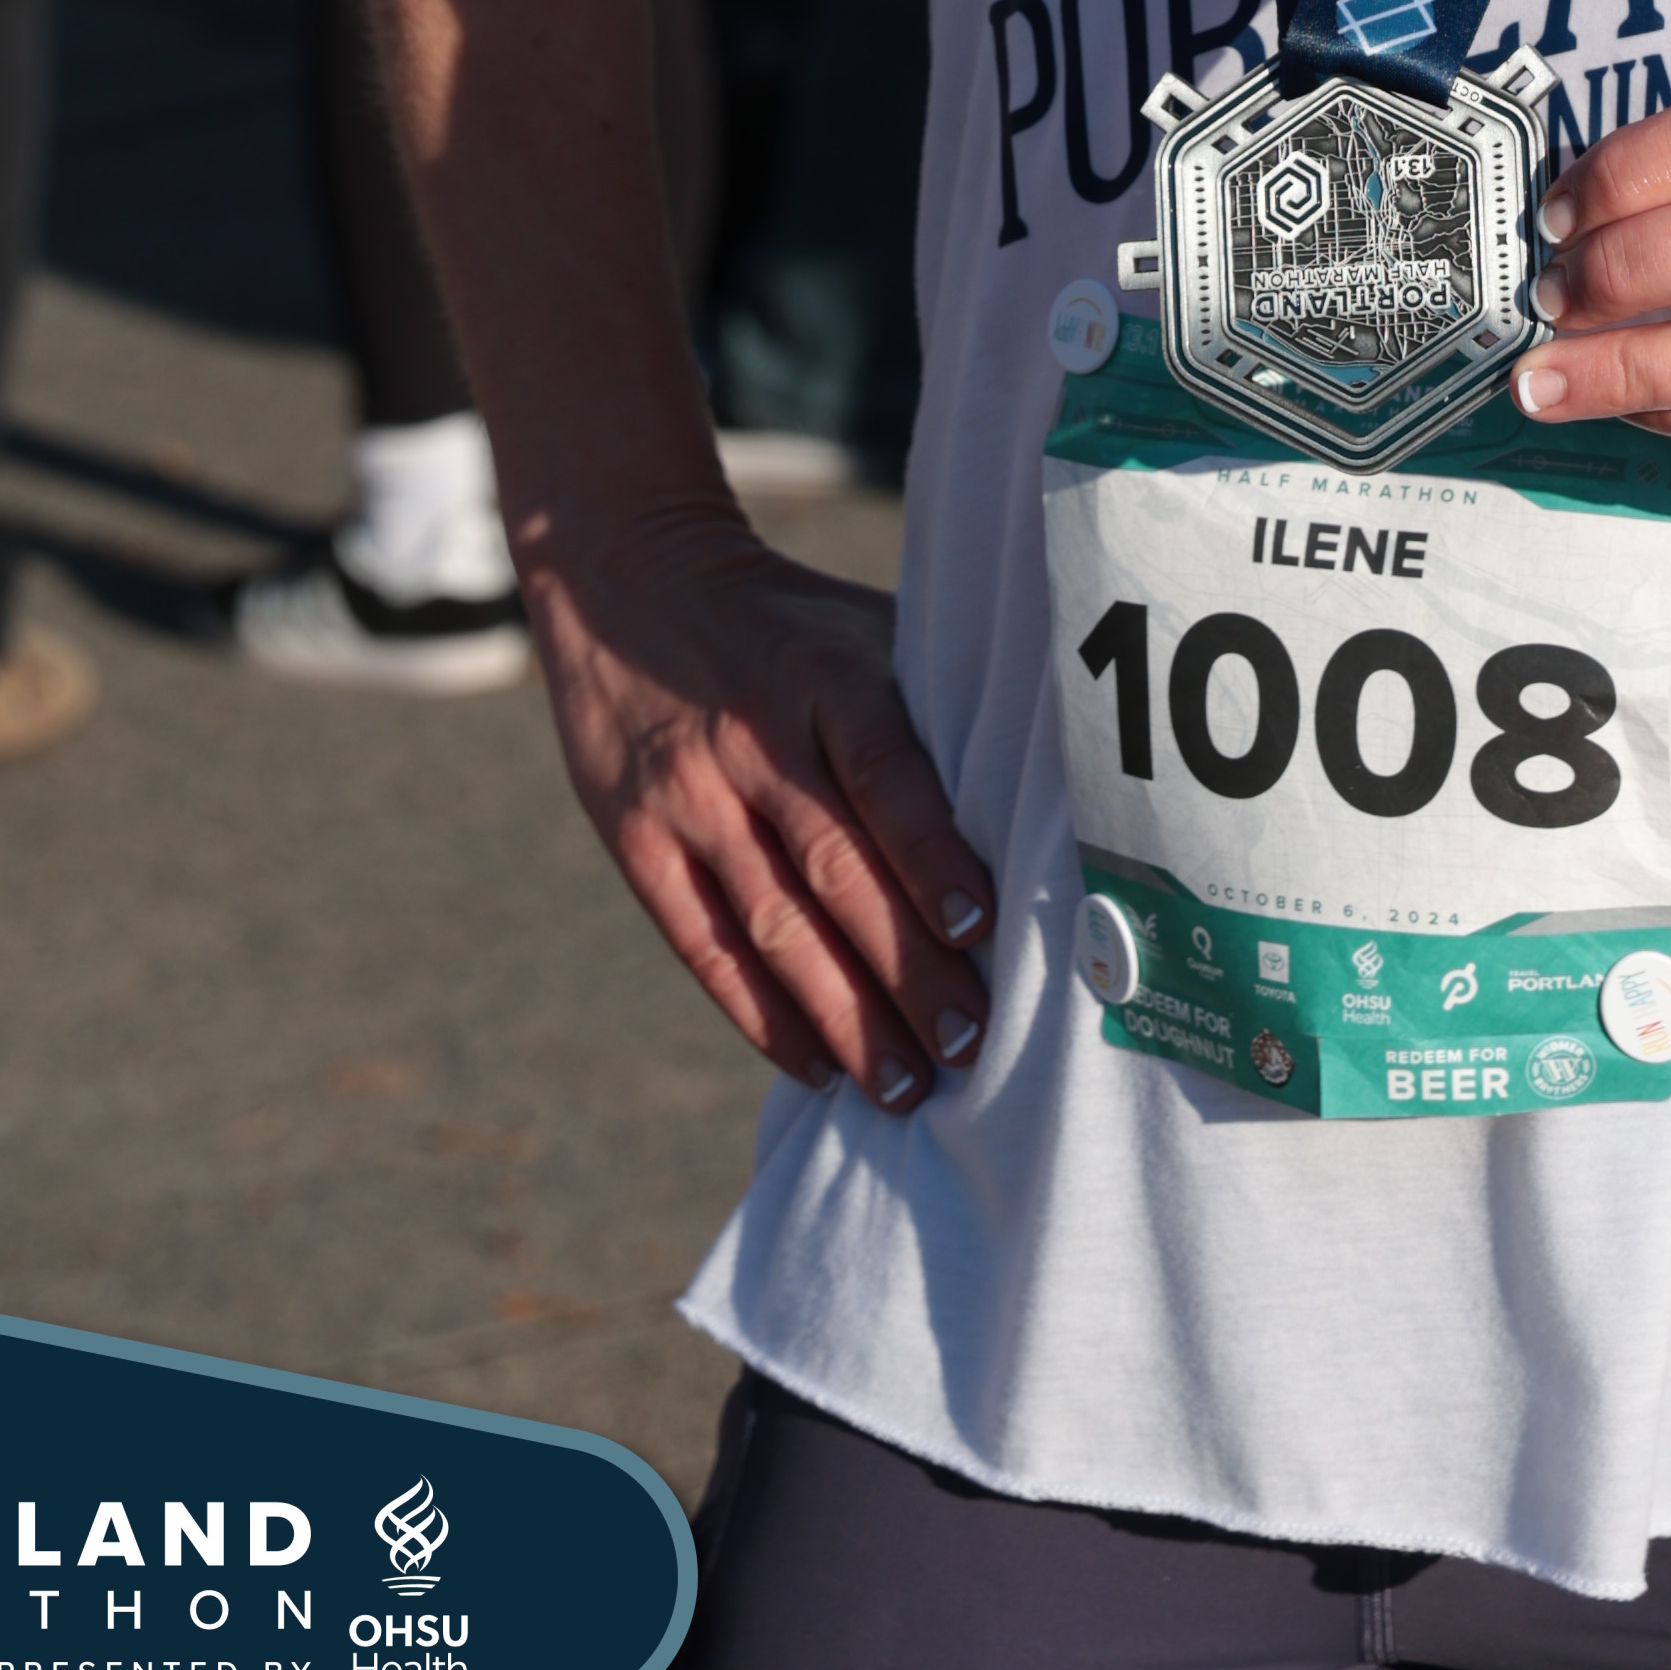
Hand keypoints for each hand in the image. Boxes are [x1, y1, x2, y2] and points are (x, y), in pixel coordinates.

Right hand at [529, 494, 992, 1108]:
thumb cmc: (787, 625)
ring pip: (772, 925)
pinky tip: (818, 1066)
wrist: (627, 584)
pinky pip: (704, 944)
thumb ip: (928, 708)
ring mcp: (687, 795)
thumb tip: (1043, 792)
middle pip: (834, 870)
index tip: (979, 928)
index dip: (929, 853)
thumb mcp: (858, 631)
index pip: (883, 772)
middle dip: (905, 968)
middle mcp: (752, 739)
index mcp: (823, 678)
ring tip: (906, 1085)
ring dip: (844, 1016)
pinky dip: (762, 1014)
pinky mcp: (635, 840)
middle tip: (968, 1044)